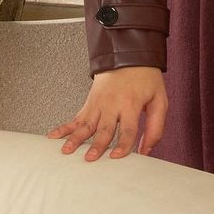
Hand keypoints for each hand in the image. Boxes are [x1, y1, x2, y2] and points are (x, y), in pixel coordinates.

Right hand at [46, 65, 167, 160]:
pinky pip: (76, 118)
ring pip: (86, 124)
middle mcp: (112, 104)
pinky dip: (64, 128)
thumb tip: (146, 151)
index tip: (116, 157)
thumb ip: (156, 127)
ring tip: (66, 150)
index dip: (123, 144)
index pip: (127, 129)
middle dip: (96, 144)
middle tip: (89, 158)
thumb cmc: (145, 78)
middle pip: (104, 128)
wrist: (129, 55)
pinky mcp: (90, 103)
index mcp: (131, 104)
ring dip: (75, 138)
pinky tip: (53, 137)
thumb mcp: (159, 100)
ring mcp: (99, 103)